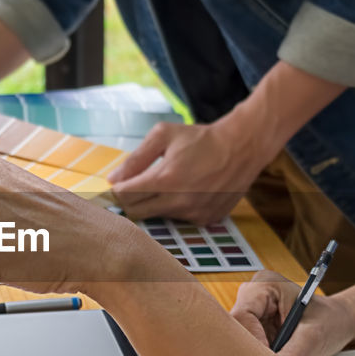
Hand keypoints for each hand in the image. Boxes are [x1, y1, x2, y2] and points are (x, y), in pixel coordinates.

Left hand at [107, 119, 267, 223]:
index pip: (125, 196)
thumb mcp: (164, 135)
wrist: (241, 147)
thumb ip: (136, 158)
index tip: (116, 185)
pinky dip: (176, 208)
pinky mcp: (206, 219)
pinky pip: (180, 219)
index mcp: (166, 179)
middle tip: (135, 186)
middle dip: (131, 200)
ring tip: (169, 183)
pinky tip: (187, 191)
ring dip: (155, 203)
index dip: (116, 191)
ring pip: (159, 216)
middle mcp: (179, 201)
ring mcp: (194, 213)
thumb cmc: (200, 138)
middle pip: (137, 212)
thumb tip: (113, 179)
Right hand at [229, 270, 353, 355]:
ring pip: (240, 343)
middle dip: (250, 353)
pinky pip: (248, 350)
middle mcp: (253, 298)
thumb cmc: (331, 320)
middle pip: (237, 330)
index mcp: (265, 286)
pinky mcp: (255, 331)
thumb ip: (294, 353)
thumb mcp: (314, 336)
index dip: (251, 342)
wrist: (339, 323)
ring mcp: (253, 315)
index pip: (242, 316)